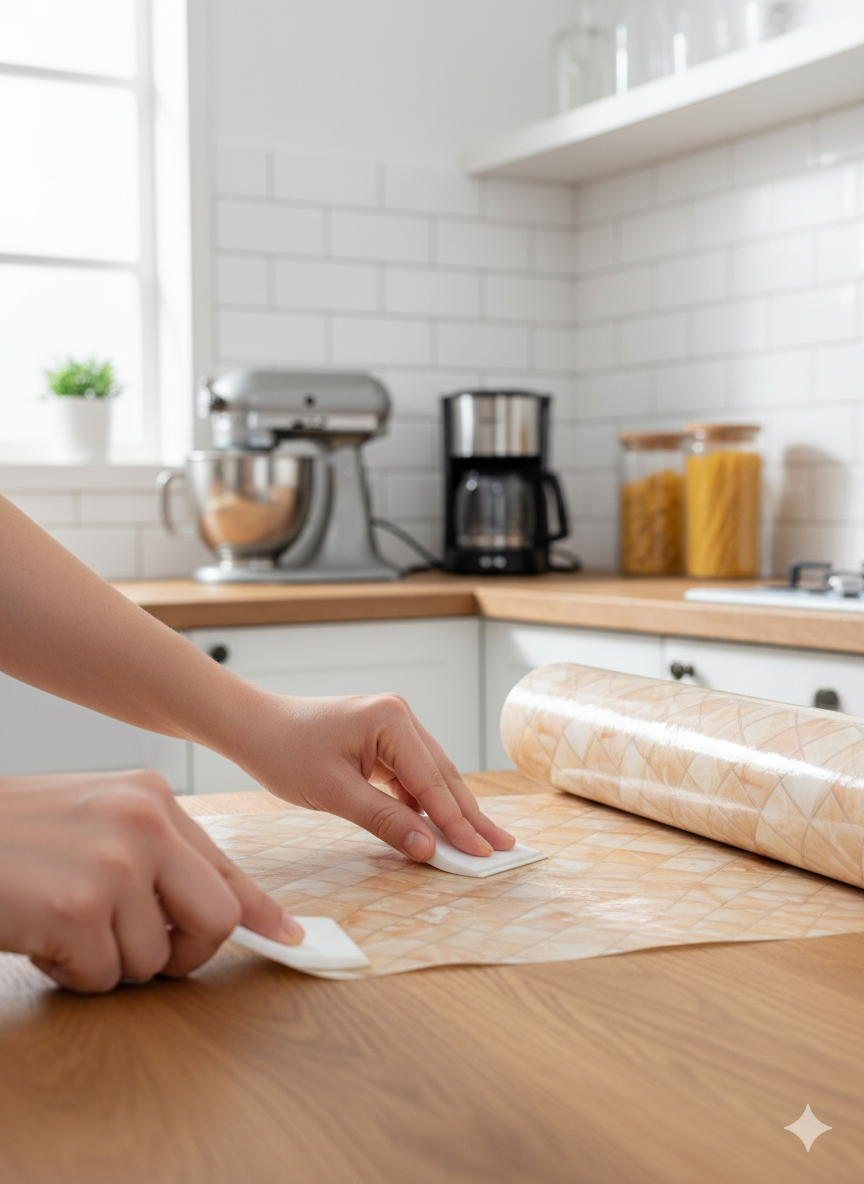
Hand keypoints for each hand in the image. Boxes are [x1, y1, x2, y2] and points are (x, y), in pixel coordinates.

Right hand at [0, 770, 302, 992]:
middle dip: (184, 953)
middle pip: (216, 919)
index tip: (291, 938)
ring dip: (109, 962)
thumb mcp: (95, 823)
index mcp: (152, 799)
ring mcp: (115, 863)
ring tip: (64, 924)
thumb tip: (233, 913)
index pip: (227, 865)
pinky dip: (71, 973)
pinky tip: (40, 934)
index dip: (260, 911)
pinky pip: (102, 977)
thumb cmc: (14, 836)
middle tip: (136, 950)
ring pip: (154, 959)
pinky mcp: (78, 908)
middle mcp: (145, 822)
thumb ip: (158, 858)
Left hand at [229, 690, 515, 861]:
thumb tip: (427, 848)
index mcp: (391, 720)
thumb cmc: (284, 751)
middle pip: (443, 776)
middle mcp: (400, 717)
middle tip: (501, 848)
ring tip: (481, 842)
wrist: (253, 726)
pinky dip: (425, 805)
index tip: (481, 852)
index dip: (457, 823)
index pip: (432, 782)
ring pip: (431, 778)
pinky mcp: (383, 740)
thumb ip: (384, 820)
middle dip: (469, 816)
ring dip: (452, 812)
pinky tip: (441, 829)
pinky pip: (412, 778)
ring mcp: (393, 727)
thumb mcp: (334, 792)